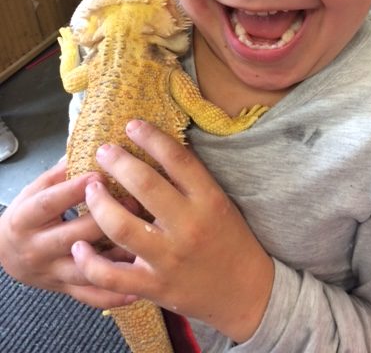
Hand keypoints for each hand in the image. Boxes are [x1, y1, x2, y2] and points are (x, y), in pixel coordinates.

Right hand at [0, 161, 136, 307]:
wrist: (6, 254)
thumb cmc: (29, 214)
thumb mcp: (36, 189)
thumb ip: (63, 171)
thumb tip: (94, 145)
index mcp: (25, 218)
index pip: (49, 203)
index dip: (73, 190)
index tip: (100, 174)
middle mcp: (36, 248)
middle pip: (72, 236)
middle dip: (105, 219)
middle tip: (135, 203)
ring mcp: (51, 272)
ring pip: (85, 268)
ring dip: (116, 256)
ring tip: (144, 242)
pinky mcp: (64, 289)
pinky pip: (90, 296)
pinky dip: (114, 294)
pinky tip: (138, 288)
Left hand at [72, 120, 273, 342]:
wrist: (245, 291)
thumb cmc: (230, 238)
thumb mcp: (219, 202)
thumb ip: (191, 180)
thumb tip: (157, 146)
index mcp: (209, 200)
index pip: (177, 159)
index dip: (151, 138)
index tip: (132, 125)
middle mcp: (189, 227)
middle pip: (145, 186)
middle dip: (118, 162)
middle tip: (103, 151)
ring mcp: (170, 259)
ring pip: (122, 227)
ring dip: (99, 203)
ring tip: (90, 188)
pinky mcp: (154, 287)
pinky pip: (113, 276)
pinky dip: (90, 262)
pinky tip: (79, 245)